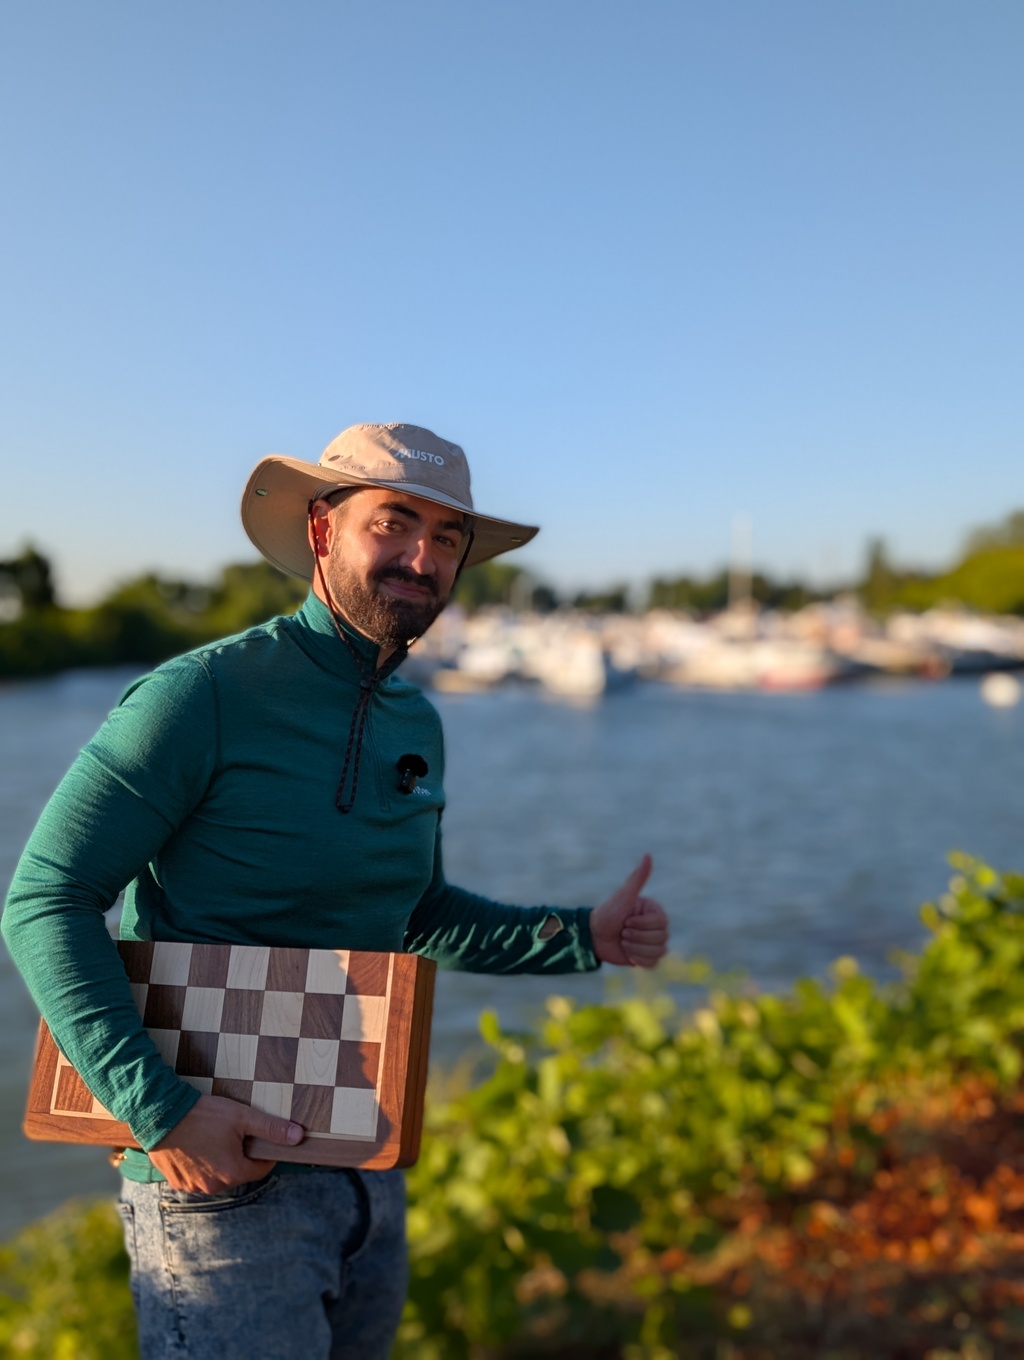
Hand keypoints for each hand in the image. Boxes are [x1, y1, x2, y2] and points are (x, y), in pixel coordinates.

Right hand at [149, 1094, 304, 1192]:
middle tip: (234, 1133)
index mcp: (233, 1172)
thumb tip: (298, 1137)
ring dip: (220, 1161)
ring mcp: (193, 1187)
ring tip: (213, 1137)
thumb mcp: (242, 1117)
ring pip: (217, 1175)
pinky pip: (197, 1177)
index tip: (260, 1138)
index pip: (261, 1169)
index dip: (264, 1153)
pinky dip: (200, 1164)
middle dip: (240, 1155)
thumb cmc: (203, 1115)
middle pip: (238, 1172)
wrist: (160, 1115)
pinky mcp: (178, 1182)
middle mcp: (213, 1186)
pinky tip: (196, 1145)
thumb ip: (271, 1128)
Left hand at [590, 854, 668, 967]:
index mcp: (655, 912)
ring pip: (658, 952)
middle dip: (636, 937)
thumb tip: (648, 855)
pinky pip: (652, 964)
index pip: (661, 923)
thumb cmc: (608, 913)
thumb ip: (638, 877)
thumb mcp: (624, 896)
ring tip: (623, 942)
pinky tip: (627, 953)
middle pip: (661, 939)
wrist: (593, 936)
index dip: (641, 925)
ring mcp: (653, 943)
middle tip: (622, 932)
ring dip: (636, 949)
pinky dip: (638, 960)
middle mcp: (657, 927)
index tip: (626, 920)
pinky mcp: (647, 958)